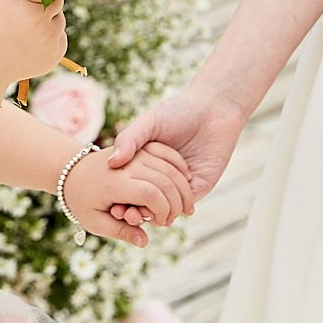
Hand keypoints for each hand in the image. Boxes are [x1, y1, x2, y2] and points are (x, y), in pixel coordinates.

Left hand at [63, 142, 195, 247]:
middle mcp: (126, 164)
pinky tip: (186, 182)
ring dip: (182, 186)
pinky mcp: (140, 146)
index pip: (150, 194)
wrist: (72, 172)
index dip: (163, 210)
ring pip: (168, 166)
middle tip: (176, 217)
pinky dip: (179, 167)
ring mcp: (134, 152)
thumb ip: (121, 232)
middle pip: (164, 180)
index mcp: (114, 184)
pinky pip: (166, 153)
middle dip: (176, 202)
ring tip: (185, 205)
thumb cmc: (83, 201)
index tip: (162, 222)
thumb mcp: (95, 222)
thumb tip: (144, 242)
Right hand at [104, 88, 247, 213]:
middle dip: (132, 210)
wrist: (213, 107)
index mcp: (146, 162)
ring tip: (137, 215)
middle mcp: (162, 175)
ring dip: (151, 214)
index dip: (119, 196)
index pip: (130, 185)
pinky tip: (161, 212)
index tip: (109, 204)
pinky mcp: (200, 185)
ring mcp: (181, 183)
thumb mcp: (148, 123)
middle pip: (145, 200)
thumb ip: (129, 140)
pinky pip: (185, 203)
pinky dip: (173, 210)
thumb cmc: (177, 110)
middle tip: (122, 214)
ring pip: (164, 206)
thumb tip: (112, 163)